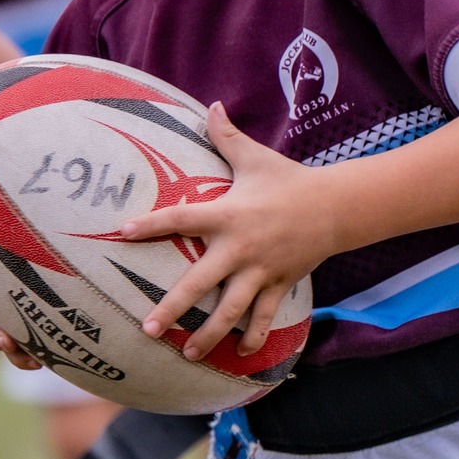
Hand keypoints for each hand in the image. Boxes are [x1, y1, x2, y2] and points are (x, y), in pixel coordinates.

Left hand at [118, 104, 327, 361]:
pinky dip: (255, 337)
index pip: (181, 219)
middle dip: (173, 307)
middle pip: (200, 282)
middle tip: (147, 329)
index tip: (121, 233)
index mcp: (228, 215)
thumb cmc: (288, 180)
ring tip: (188, 354)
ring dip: (210, 335)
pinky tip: (240, 355)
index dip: (151, 225)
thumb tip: (211, 104)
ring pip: (231, 310)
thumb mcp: (255, 157)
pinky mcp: (279, 284)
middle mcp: (241, 248)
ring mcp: (261, 270)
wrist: (337, 206)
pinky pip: (265, 316)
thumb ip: (226, 135)